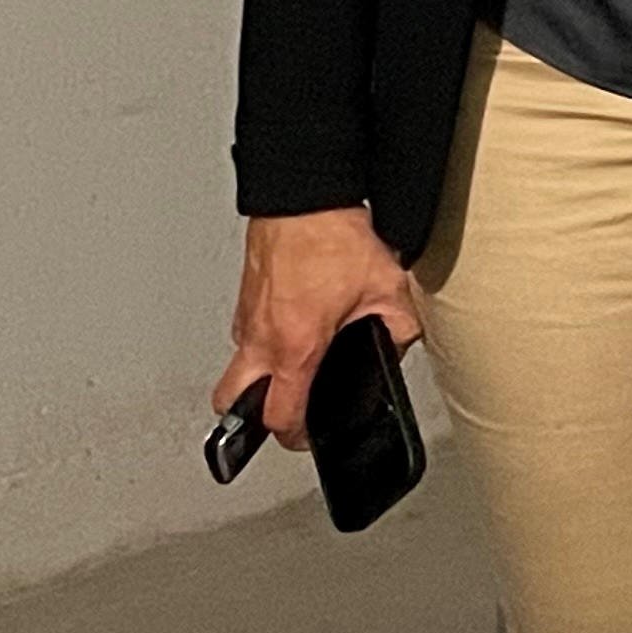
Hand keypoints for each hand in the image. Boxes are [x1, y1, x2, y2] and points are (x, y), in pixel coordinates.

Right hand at [220, 209, 421, 448]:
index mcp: (294, 346)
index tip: (311, 434)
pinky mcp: (245, 297)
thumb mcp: (388, 288)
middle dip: (254, 418)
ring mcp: (246, 317)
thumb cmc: (334, 236)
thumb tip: (398, 344)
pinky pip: (247, 334)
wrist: (304, 197)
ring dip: (263, 375)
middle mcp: (260, 337)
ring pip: (239, 366)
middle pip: (233, 404)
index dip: (297, 436)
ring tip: (295, 368)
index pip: (279, 418)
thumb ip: (398, 326)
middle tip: (285, 414)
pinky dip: (266, 340)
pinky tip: (296, 325)